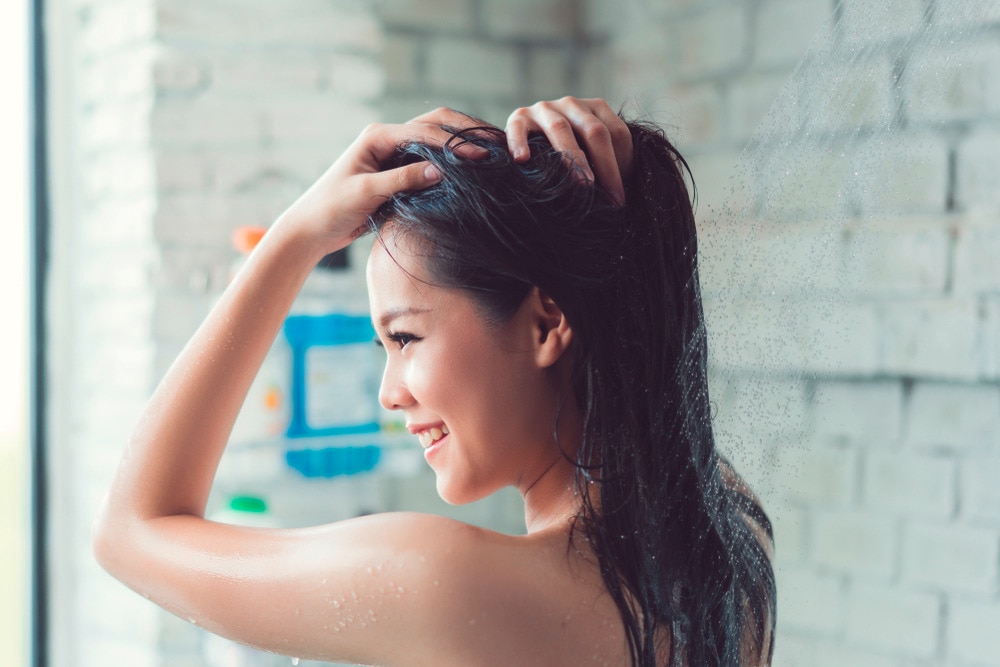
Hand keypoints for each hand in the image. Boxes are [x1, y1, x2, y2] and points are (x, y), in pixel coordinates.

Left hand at [275, 121, 484, 251]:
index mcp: (377, 136)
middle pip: (434, 125)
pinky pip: (430, 161)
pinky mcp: (397, 172)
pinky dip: (450, 162)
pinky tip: (471, 170)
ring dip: (460, 144)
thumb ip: (402, 180)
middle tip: (495, 145)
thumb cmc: (331, 208)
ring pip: (434, 141)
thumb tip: (440, 170)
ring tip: (491, 153)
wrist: (312, 229)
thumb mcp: (366, 193)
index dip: (454, 143)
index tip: (481, 156)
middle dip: (464, 132)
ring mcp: (393, 155)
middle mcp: (386, 139)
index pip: (424, 132)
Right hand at [505, 97, 632, 204]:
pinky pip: (518, 128)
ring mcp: (544, 108)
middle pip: (595, 132)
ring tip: (582, 183)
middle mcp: (572, 104)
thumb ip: (606, 161)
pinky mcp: (519, 116)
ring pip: (561, 128)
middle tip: (611, 196)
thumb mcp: (592, 151)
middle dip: (606, 166)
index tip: (621, 194)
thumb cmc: (569, 154)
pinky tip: (522, 160)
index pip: (617, 132)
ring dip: (573, 157)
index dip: (623, 162)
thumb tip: (620, 195)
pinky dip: (519, 143)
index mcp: (596, 109)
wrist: (529, 139)